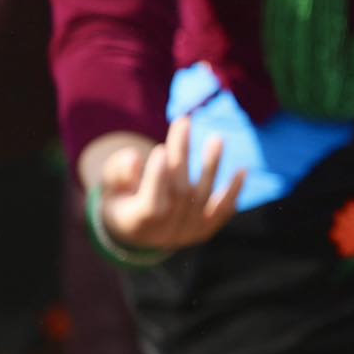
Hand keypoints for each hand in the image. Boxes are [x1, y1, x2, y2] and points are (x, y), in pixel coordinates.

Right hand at [95, 117, 243, 253]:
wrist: (138, 230)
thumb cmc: (121, 197)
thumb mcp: (110, 185)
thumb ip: (119, 171)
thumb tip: (135, 158)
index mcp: (137, 223)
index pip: (151, 205)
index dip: (156, 179)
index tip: (160, 149)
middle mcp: (164, 232)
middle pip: (178, 191)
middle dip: (181, 154)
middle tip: (183, 121)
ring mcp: (187, 233)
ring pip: (202, 198)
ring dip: (211, 167)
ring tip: (216, 138)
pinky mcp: (204, 230)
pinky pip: (221, 212)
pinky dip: (233, 193)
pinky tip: (242, 171)